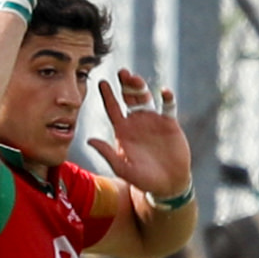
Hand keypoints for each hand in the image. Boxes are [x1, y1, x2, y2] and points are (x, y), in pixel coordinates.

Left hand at [87, 71, 192, 199]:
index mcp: (122, 130)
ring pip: (145, 97)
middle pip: (128, 97)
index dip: (107, 95)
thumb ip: (107, 154)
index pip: (112, 108)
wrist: (167, 184)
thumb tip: (89, 141)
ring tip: (136, 78)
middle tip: (122, 73)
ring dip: (141, 86)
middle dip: (125, 84)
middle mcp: (136, 121)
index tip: (102, 82)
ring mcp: (153, 120)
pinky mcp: (169, 122)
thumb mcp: (123, 169)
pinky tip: (164, 91)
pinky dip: (167, 97)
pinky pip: (168, 106)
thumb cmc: (143, 179)